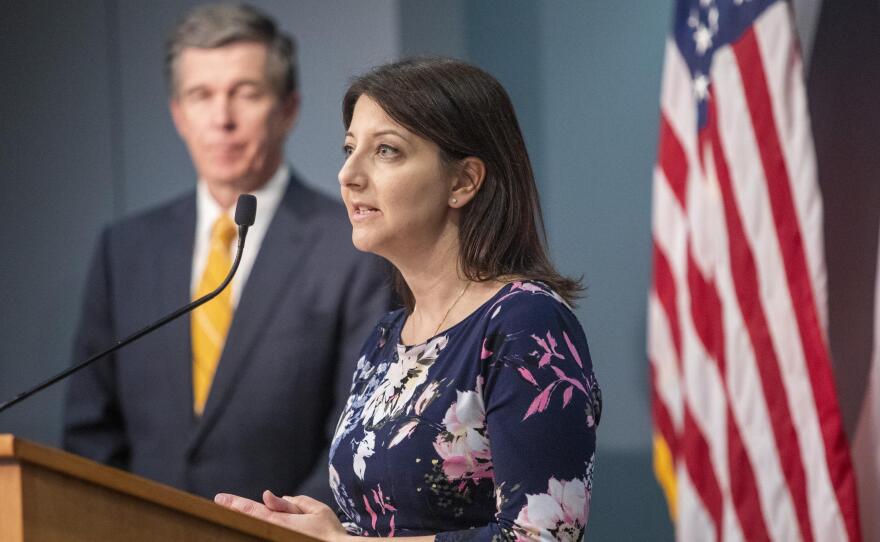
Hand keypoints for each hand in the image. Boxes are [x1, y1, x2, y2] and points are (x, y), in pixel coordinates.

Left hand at [215, 490, 348, 541]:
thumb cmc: (330, 533)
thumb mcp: (316, 510)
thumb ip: (292, 503)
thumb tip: (270, 497)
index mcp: (279, 522)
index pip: (251, 509)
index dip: (234, 503)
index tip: (219, 498)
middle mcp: (274, 534)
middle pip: (251, 520)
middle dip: (238, 512)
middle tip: (222, 504)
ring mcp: (276, 541)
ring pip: (261, 530)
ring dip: (254, 521)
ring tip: (253, 515)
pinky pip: (270, 536)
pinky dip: (265, 530)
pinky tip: (266, 528)